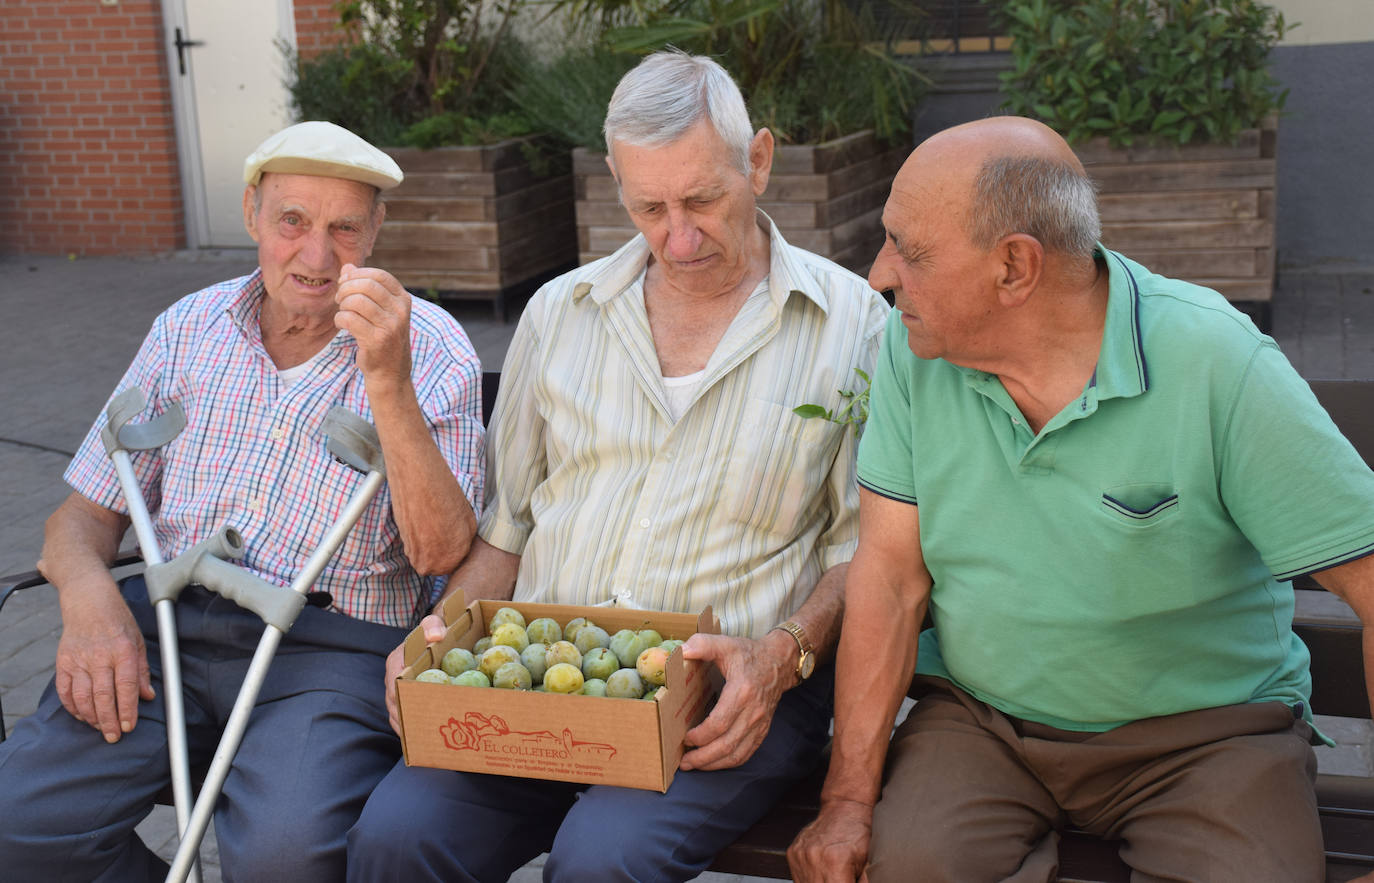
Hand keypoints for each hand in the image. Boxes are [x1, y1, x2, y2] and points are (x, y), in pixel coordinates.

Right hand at [54, 586, 153, 742]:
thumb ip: (142, 671)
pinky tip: (82, 715)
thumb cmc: (118, 621)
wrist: (89, 602)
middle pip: (103, 696)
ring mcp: (79, 660)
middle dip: (109, 721)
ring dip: (91, 717)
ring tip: (101, 727)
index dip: (128, 709)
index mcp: (123, 651)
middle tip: (114, 736)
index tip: (130, 726)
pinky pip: (65, 690)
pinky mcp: (63, 662)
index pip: (126, 687)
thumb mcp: (138, 641)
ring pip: (83, 697)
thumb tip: (148, 696)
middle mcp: (100, 656)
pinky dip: (73, 706)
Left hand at [334, 264, 411, 387]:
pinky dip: (340, 320)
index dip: (358, 275)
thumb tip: (347, 267)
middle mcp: (400, 311)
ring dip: (342, 305)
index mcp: (403, 300)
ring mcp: (390, 326)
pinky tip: (343, 325)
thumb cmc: (382, 337)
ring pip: (356, 301)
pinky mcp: (377, 340)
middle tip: (340, 299)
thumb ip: (365, 287)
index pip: (379, 275)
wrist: (390, 373)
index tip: (347, 284)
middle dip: (346, 289)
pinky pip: (349, 319)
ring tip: (343, 313)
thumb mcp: (380, 310)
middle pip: (366, 285)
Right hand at [385, 612, 447, 735]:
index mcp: (395, 662)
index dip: (401, 700)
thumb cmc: (433, 630)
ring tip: (418, 743)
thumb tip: (436, 636)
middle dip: (403, 720)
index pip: (393, 684)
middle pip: (393, 704)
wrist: (432, 635)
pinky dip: (409, 727)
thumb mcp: (433, 624)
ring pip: (395, 713)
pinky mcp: (403, 697)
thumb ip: (433, 626)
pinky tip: (422, 739)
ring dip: (405, 728)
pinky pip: (402, 715)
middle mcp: (392, 678)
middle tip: (417, 736)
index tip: (411, 715)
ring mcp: (396, 690)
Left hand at [678, 630, 794, 770]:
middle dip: (703, 757)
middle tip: (684, 762)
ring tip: (694, 765)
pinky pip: (746, 753)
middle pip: (727, 745)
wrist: (779, 662)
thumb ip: (703, 644)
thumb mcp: (725, 644)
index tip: (685, 737)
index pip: (720, 723)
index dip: (701, 735)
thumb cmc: (749, 654)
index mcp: (741, 692)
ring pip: (737, 754)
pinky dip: (728, 762)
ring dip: (713, 764)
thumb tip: (682, 651)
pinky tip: (713, 762)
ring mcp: (759, 724)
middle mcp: (752, 712)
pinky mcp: (762, 730)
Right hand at [788, 798, 873, 882]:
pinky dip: (809, 880)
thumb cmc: (859, 833)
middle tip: (838, 877)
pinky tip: (821, 873)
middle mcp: (814, 858)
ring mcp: (801, 856)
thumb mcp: (869, 862)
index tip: (846, 882)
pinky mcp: (793, 853)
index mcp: (836, 862)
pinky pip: (798, 878)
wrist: (844, 808)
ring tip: (831, 875)